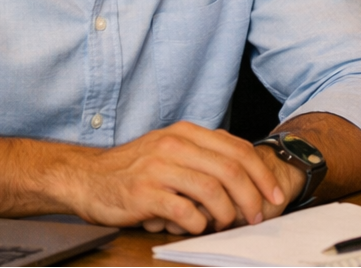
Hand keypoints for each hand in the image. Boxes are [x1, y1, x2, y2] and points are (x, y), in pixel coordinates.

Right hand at [60, 122, 291, 234]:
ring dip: (226, 213)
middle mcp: (175, 144)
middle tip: (256, 217)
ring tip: (225, 224)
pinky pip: (185, 211)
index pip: (237, 149)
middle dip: (251, 197)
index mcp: (186, 132)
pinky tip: (196, 227)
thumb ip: (203, 156)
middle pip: (230, 170)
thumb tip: (246, 176)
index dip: (261, 174)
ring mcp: (159, 167)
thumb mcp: (170, 150)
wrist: (87, 177)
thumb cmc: (134, 169)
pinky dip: (197, 223)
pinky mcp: (145, 193)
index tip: (273, 195)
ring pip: (212, 190)